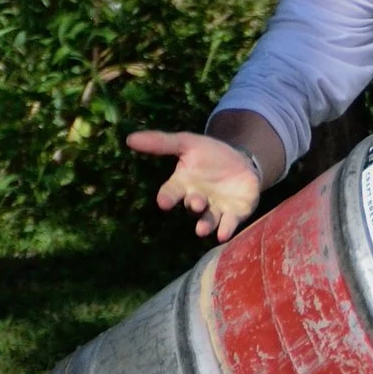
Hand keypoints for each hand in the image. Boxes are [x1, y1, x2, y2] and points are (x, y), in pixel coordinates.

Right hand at [127, 128, 262, 242]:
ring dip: (205, 224)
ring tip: (201, 229)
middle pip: (192, 206)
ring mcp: (215, 209)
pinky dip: (225, 230)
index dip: (167, 198)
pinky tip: (222, 235)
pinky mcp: (234, 214)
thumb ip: (162, 142)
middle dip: (193, 206)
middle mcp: (197, 199)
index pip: (171, 192)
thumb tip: (129, 139)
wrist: (243, 161)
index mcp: (183, 184)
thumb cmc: (211, 154)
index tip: (163, 202)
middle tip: (195, 203)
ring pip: (208, 220)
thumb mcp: (188, 143)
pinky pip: (229, 224)